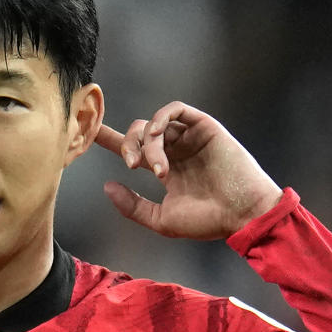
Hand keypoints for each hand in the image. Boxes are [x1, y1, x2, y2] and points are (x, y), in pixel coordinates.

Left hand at [94, 101, 281, 239]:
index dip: (110, 140)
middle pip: (138, 133)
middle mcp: (176, 150)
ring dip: (148, 143)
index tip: (88, 135)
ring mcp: (190, 138)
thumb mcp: (161, 219)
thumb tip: (107, 186)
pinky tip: (158, 135)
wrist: (242, 214)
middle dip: (127, 144)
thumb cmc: (208, 221)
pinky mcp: (205, 127)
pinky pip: (176, 110)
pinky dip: (161, 119)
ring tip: (158, 168)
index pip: (134, 149)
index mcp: (166, 168)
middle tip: (133, 165)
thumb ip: (133, 206)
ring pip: (154, 124)